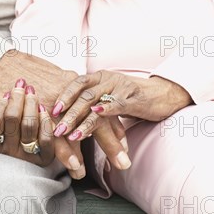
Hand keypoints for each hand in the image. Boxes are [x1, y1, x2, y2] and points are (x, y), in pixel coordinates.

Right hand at [0, 75, 86, 178]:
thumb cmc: (8, 136)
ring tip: (32, 92)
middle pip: (12, 119)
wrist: (29, 158)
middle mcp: (8, 152)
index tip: (7, 93)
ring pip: (29, 125)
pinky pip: (45, 137)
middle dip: (17, 98)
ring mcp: (27, 156)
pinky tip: (42, 109)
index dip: (1, 104)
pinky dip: (44, 120)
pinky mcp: (45, 157)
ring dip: (31, 104)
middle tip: (22, 85)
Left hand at [51, 70, 192, 166]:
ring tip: (71, 136)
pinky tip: (96, 116)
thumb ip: (90, 104)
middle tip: (56, 130)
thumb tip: (68, 119)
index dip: (62, 97)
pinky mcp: (133, 97)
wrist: (164, 94)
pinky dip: (105, 110)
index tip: (49, 111)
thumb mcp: (108, 98)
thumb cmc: (132, 98)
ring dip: (82, 120)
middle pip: (82, 95)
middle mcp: (106, 79)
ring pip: (95, 101)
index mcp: (98, 77)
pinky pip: (116, 103)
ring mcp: (119, 86)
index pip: (75, 84)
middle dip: (67, 115)